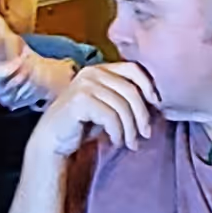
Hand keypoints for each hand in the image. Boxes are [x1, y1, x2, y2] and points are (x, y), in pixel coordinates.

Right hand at [31, 54, 157, 162]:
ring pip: (122, 106)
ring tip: (130, 143)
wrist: (53, 140)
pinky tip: (115, 141)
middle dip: (142, 115)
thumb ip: (126, 97)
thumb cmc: (84, 124)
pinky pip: (110, 116)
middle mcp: (92, 72)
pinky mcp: (79, 100)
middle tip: (146, 135)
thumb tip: (157, 102)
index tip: (158, 106)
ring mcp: (84, 84)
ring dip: (130, 129)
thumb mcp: (109, 106)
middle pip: (131, 90)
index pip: (134, 69)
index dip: (149, 86)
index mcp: (101, 69)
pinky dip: (117, 132)